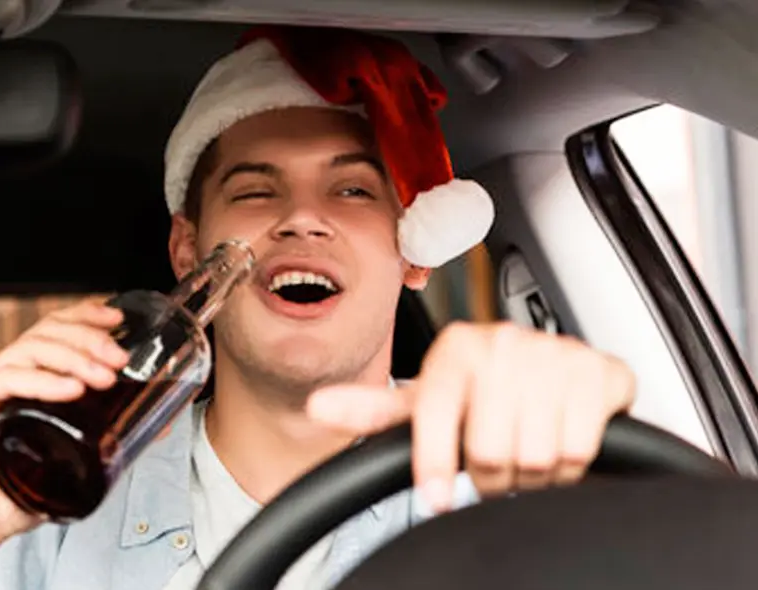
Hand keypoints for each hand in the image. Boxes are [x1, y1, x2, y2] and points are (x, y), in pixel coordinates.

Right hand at [0, 296, 129, 589]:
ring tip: (104, 377)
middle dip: (89, 338)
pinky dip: (44, 380)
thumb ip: (108, 437)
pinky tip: (72, 389)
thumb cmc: (14, 497)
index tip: (118, 319)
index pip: (52, 330)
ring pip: (31, 348)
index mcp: (21, 377)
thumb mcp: (72, 458)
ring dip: (75, 356)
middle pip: (45, 333)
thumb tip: (160, 425)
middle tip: (120, 358)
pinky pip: (8, 378)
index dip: (84, 316)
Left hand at [306, 322, 634, 512]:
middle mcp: (506, 342)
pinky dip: (569, 467)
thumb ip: (374, 410)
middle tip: (495, 467)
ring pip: (535, 453)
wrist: (561, 382)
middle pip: (488, 447)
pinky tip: (559, 445)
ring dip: (530, 474)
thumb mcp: (427, 403)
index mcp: (458, 346)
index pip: (434, 413)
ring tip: (524, 455)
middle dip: (491, 474)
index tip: (439, 495)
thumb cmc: (487, 395)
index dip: (436, 463)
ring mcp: (557, 354)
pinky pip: (578, 448)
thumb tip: (318, 407)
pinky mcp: (602, 373)